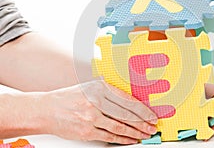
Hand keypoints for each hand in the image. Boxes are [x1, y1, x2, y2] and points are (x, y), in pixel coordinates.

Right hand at [40, 80, 157, 143]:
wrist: (46, 109)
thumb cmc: (69, 97)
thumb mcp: (90, 87)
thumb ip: (108, 92)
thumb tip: (131, 101)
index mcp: (100, 88)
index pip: (127, 100)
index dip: (142, 109)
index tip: (151, 115)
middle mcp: (96, 101)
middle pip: (126, 114)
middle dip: (143, 122)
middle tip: (152, 127)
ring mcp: (91, 117)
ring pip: (120, 127)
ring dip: (135, 132)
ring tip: (144, 134)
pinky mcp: (86, 131)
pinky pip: (109, 136)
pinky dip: (122, 139)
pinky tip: (130, 140)